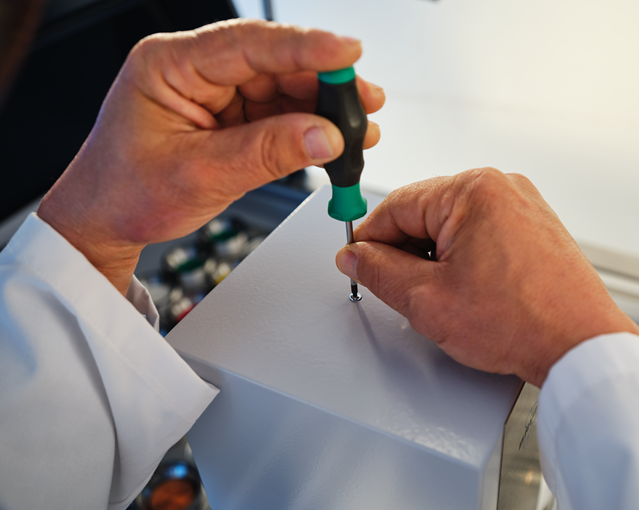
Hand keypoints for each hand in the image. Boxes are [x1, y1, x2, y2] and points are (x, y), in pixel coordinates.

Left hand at [38, 19, 384, 294]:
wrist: (105, 222)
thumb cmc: (125, 192)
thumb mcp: (198, 174)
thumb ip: (265, 153)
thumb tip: (324, 136)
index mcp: (170, 65)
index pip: (247, 44)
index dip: (303, 45)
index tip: (347, 52)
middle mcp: (197, 72)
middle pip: (274, 63)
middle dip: (325, 82)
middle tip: (364, 101)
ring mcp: (218, 95)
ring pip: (284, 89)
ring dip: (324, 108)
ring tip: (360, 127)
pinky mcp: (233, 119)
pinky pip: (281, 116)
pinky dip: (311, 130)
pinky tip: (337, 139)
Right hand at [335, 169, 638, 386]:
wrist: (582, 347)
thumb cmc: (522, 322)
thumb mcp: (427, 301)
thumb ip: (379, 272)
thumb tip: (356, 256)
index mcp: (473, 190)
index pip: (396, 205)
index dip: (369, 238)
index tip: (357, 261)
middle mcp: (502, 187)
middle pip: (425, 212)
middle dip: (406, 252)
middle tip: (399, 290)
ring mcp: (523, 206)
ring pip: (453, 225)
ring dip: (435, 257)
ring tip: (443, 299)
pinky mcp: (536, 227)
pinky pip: (482, 233)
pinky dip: (464, 258)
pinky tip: (468, 292)